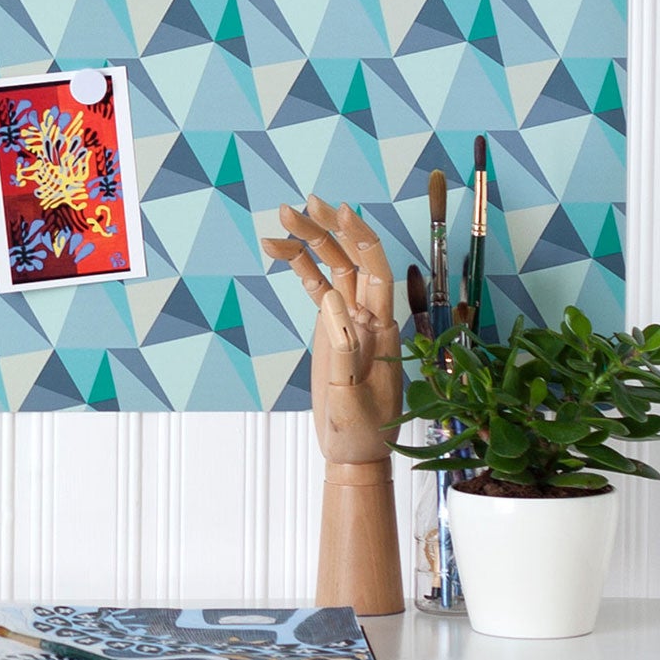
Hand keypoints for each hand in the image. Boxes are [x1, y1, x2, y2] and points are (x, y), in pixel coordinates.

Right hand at [261, 196, 402, 466]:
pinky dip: (298, 268)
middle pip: (351, 260)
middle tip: (298, 205)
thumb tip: (332, 299)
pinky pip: (316, 288)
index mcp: (382, 329)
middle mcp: (368, 316)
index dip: (359, 236)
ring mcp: (349, 320)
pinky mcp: (331, 329)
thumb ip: (342, 346)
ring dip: (309, 242)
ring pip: (331, 269)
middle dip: (327, 229)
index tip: (338, 211)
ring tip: (280, 220)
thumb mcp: (350, 395)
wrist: (354, 454)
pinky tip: (278, 250)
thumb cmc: (361, 432)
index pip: (374, 269)